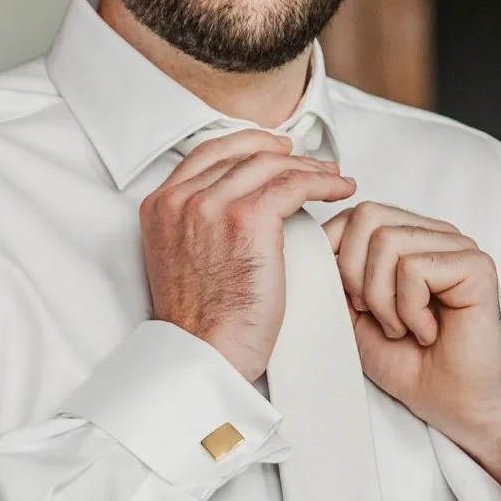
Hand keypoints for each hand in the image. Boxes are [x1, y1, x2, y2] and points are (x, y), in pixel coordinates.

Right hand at [142, 133, 355, 381]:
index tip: (275, 150)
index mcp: (160, 205)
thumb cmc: (201, 325)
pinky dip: (324, 182)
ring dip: (310, 168)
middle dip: (284, 154)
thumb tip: (238, 206)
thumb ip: (197, 226)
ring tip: (334, 178)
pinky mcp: (247, 218)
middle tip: (312, 163)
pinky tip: (341, 189)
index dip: (247, 145)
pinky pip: (295, 183)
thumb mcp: (182, 261)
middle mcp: (181, 197)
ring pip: (271, 165)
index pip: (208, 153)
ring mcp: (212, 204)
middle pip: (242, 153)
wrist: (203, 354)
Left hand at [325, 203, 500, 484]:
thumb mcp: (353, 312)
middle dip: (354, 274)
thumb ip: (335, 273)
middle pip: (368, 217)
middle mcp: (436, 234)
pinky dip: (409, 310)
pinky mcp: (477, 266)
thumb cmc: (407, 361)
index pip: (357, 212)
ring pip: (388, 242)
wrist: (448, 403)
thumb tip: (308, 245)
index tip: (349, 300)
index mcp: (410, 237)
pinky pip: (416, 269)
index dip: (335, 251)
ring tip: (401, 328)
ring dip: (383, 299)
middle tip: (374, 316)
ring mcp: (460, 247)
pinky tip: (426, 332)